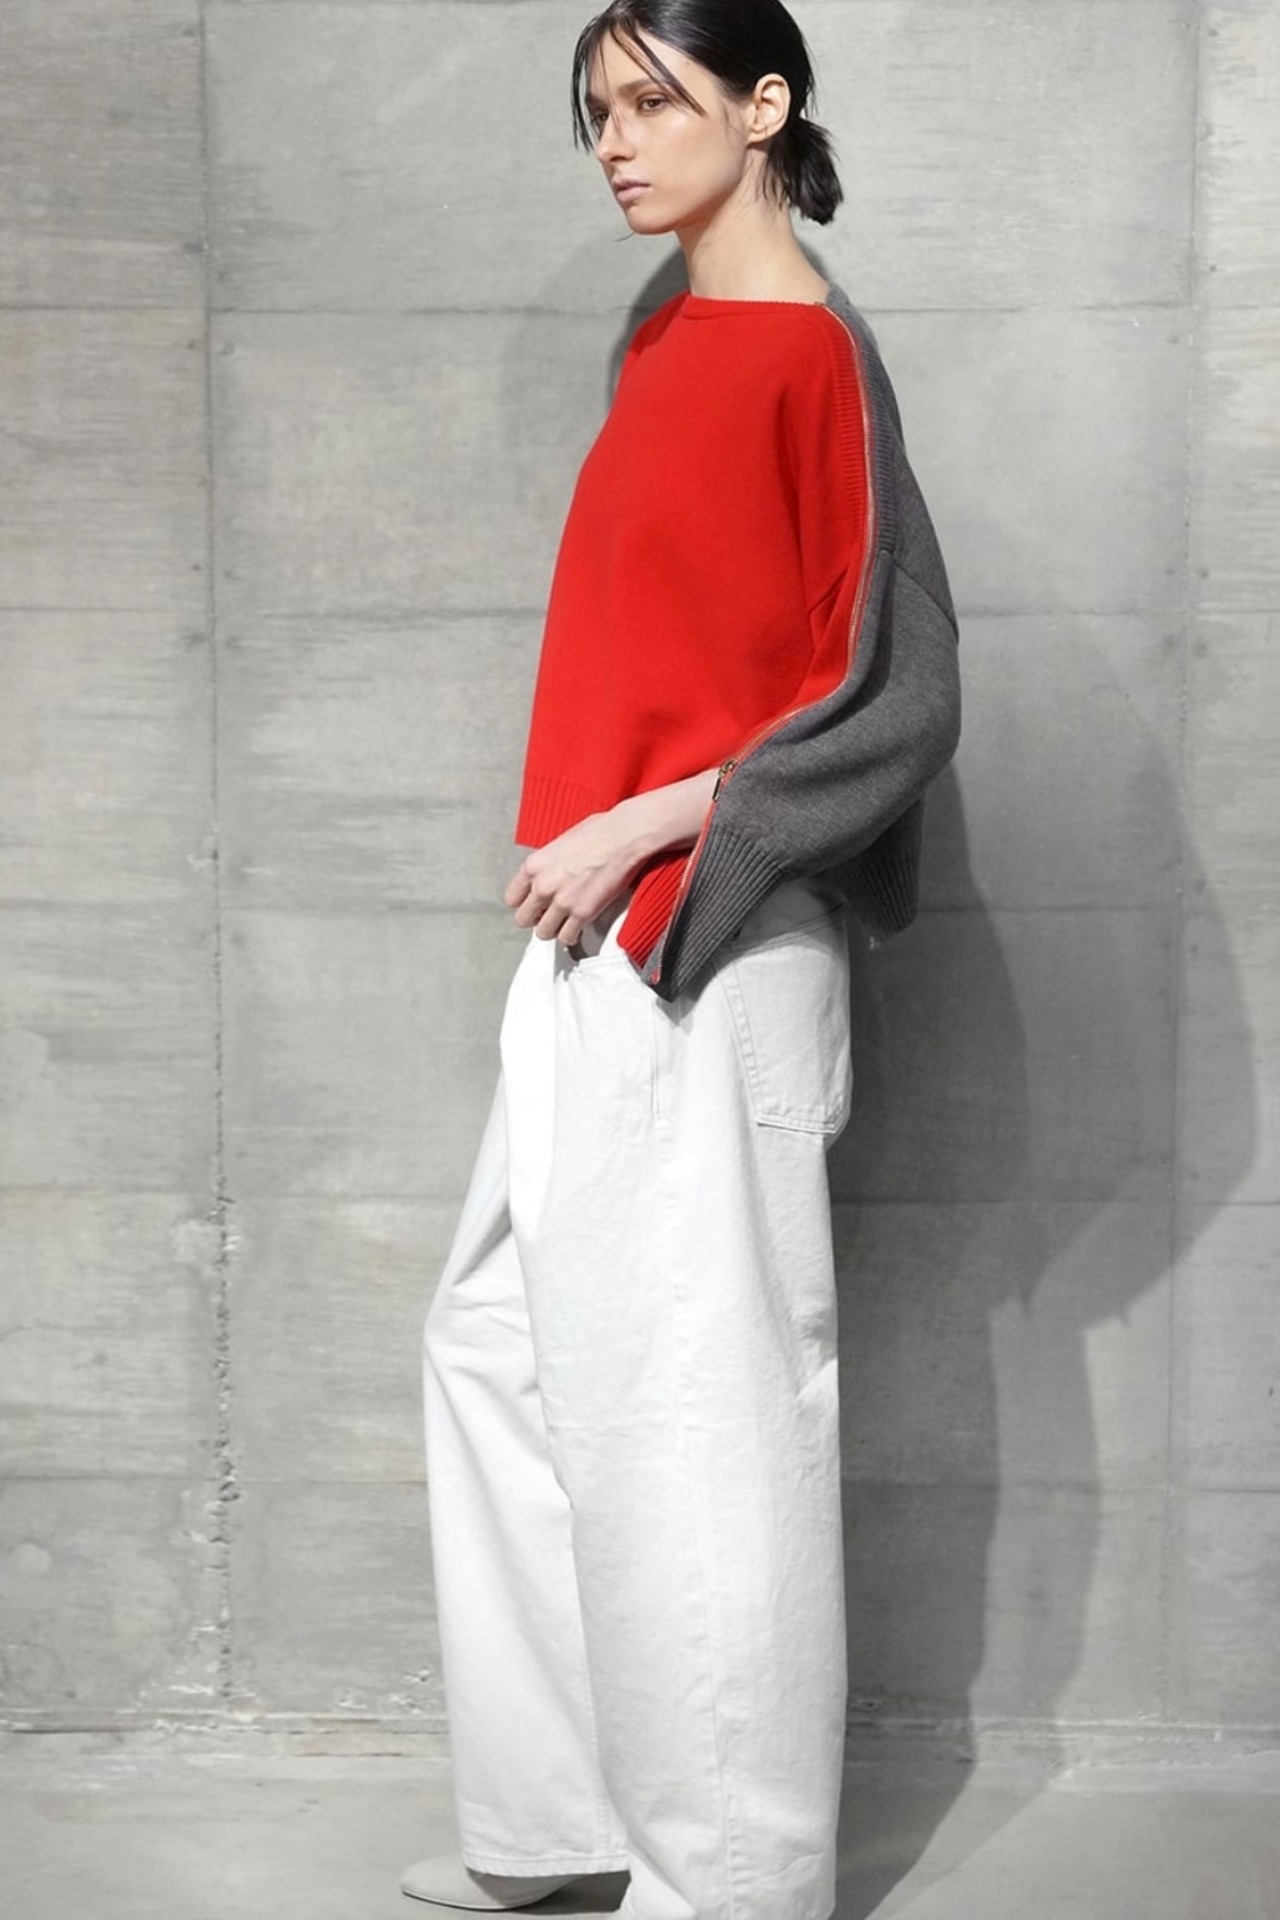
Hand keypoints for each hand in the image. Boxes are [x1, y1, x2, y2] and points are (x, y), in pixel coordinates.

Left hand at [504, 810, 643, 947]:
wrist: (624, 837)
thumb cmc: (600, 832)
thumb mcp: (561, 843)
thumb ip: (549, 864)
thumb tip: (550, 871)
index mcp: (534, 866)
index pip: (512, 898)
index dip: (524, 903)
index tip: (534, 904)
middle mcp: (543, 885)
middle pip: (523, 919)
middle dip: (536, 919)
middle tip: (548, 916)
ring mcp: (562, 902)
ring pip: (543, 933)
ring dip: (554, 929)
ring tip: (564, 923)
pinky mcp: (582, 913)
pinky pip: (567, 937)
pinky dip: (572, 936)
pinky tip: (578, 928)